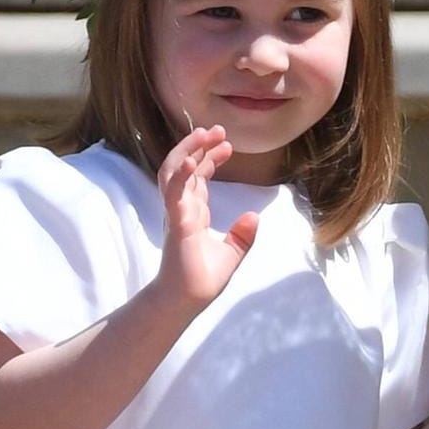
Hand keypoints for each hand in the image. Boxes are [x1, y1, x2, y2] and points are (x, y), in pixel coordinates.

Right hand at [154, 126, 258, 310]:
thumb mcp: (232, 253)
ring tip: (204, 134)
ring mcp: (177, 213)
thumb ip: (242, 235)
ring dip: (187, 150)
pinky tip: (193, 159)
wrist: (188, 299)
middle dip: (197, 145)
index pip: (198, 177)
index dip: (209, 158)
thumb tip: (255, 216)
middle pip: (184, 167)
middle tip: (216, 129)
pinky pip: (175, 193)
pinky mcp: (177, 222)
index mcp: (193, 212)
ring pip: (173, 172)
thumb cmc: (203, 278)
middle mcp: (182, 208)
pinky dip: (182, 174)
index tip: (227, 144)